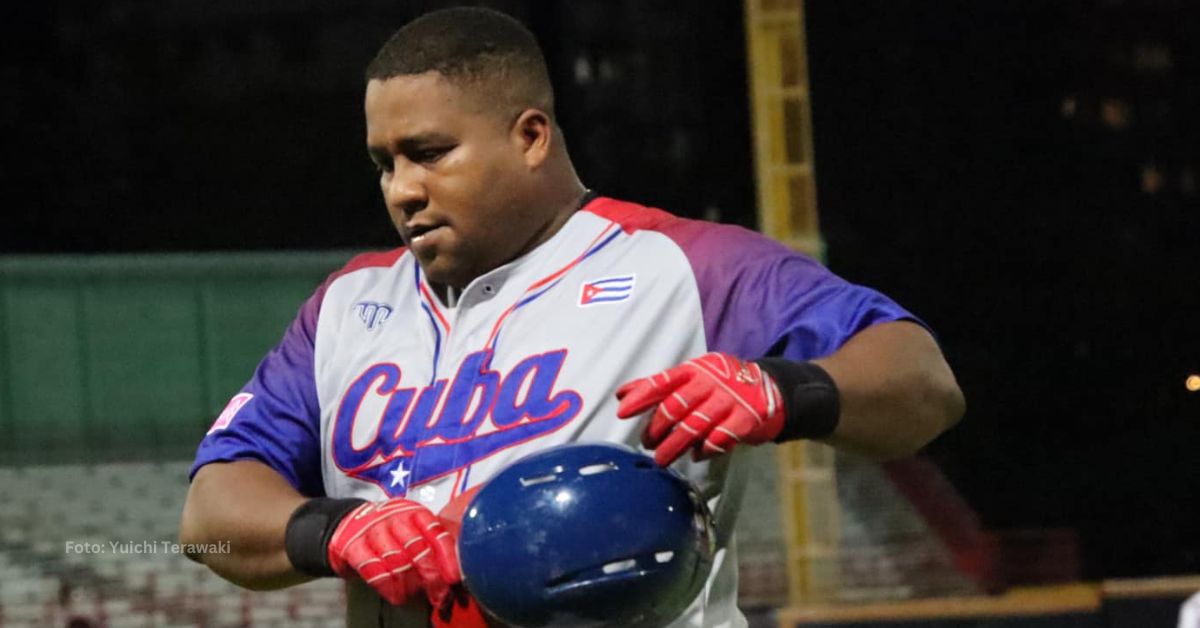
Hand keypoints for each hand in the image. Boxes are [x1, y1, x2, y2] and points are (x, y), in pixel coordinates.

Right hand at [327, 498, 459, 607]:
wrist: (349, 520)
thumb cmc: (389, 529)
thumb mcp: (412, 527)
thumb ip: (432, 544)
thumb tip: (452, 574)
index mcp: (415, 512)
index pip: (436, 533)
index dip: (447, 557)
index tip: (454, 578)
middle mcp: (395, 517)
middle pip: (418, 549)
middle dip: (431, 576)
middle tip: (438, 594)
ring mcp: (373, 530)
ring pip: (396, 560)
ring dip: (410, 584)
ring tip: (416, 595)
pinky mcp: (352, 545)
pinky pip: (372, 569)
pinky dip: (387, 586)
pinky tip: (396, 595)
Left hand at [616, 352, 783, 464]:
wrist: (769, 389)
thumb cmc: (721, 384)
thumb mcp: (693, 376)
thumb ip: (659, 385)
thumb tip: (622, 394)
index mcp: (694, 370)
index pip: (662, 382)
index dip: (640, 397)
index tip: (622, 412)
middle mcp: (710, 383)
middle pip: (675, 408)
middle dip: (656, 429)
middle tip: (647, 443)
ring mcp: (728, 401)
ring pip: (694, 427)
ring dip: (674, 447)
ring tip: (662, 459)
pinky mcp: (744, 420)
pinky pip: (718, 440)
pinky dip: (704, 451)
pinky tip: (696, 455)